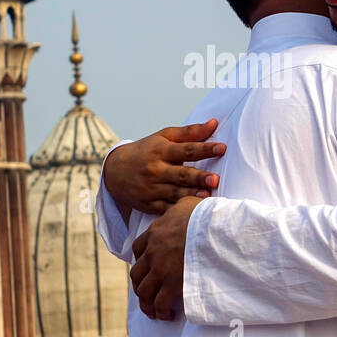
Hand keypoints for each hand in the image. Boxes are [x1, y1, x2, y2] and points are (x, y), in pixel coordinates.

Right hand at [103, 120, 225, 218]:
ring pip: (175, 193)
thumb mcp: (163, 137)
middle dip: (198, 177)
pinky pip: (165, 209)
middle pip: (181, 174)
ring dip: (191, 195)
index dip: (205, 149)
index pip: (186, 149)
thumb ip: (189, 132)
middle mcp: (156, 170)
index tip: (222, 148)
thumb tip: (214, 123)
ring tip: (207, 196)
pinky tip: (190, 212)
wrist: (114, 171)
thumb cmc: (145, 151)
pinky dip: (178, 211)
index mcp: (161, 151)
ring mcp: (151, 189)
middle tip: (215, 179)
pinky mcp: (148, 205)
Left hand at [130, 195, 204, 319]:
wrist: (210, 229)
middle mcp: (152, 253)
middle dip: (141, 285)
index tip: (148, 267)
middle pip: (136, 274)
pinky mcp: (172, 284)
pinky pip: (160, 303)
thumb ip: (181, 206)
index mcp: (154, 233)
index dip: (141, 260)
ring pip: (143, 291)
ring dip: (147, 302)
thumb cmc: (204, 215)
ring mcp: (160, 269)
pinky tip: (167, 315)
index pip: (138, 249)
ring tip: (154, 310)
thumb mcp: (188, 203)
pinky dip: (161, 311)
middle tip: (148, 293)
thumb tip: (189, 202)